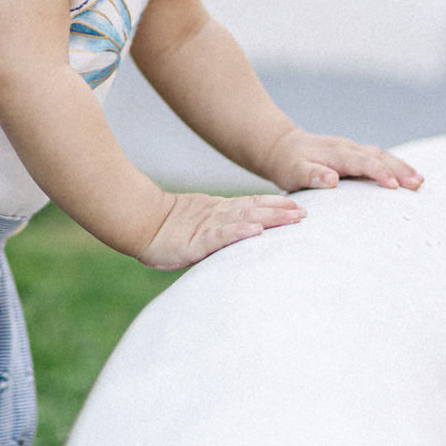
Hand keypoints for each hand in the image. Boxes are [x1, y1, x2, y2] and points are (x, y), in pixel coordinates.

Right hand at [138, 191, 305, 270]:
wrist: (138, 224)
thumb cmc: (165, 231)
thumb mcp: (197, 227)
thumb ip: (218, 229)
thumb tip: (240, 233)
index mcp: (218, 211)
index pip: (252, 205)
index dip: (275, 204)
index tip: (298, 205)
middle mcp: (218, 215)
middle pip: (255, 210)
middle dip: (282, 211)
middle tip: (307, 213)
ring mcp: (209, 226)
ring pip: (245, 220)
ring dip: (271, 218)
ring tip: (293, 218)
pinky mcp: (198, 241)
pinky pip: (221, 236)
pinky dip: (239, 233)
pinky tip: (256, 232)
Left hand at [264, 128, 422, 193]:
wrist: (281, 147)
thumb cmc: (288, 164)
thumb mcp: (294, 172)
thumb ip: (312, 175)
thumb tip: (333, 179)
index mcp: (336, 154)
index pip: (363, 162)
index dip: (379, 173)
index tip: (395, 186)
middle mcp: (348, 149)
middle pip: (379, 156)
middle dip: (400, 169)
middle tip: (418, 184)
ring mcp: (353, 150)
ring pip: (382, 155)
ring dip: (401, 166)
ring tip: (420, 181)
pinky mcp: (354, 154)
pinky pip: (378, 157)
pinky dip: (394, 165)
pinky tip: (407, 176)